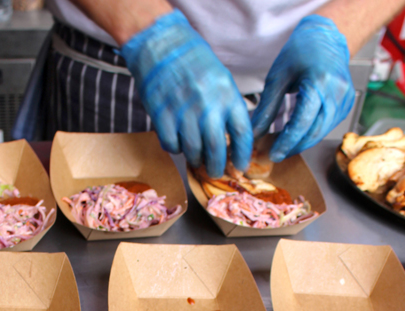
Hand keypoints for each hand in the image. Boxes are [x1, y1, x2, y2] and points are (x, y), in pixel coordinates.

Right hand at [121, 9, 251, 178]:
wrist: (161, 45)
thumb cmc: (194, 61)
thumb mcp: (221, 79)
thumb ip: (228, 107)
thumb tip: (234, 138)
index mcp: (227, 95)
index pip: (242, 134)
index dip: (243, 155)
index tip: (241, 166)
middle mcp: (207, 106)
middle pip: (217, 149)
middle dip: (218, 167)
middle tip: (216, 172)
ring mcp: (184, 112)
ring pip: (193, 151)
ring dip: (196, 160)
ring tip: (197, 159)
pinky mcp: (162, 116)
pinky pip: (172, 145)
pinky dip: (176, 149)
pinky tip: (177, 142)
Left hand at [252, 15, 354, 161]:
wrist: (327, 37)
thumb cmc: (302, 51)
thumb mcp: (278, 76)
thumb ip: (267, 107)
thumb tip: (255, 133)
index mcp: (320, 83)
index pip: (302, 123)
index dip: (287, 142)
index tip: (273, 154)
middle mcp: (337, 93)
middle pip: (314, 132)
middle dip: (293, 147)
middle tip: (275, 154)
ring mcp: (344, 100)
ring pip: (321, 133)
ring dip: (301, 143)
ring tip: (283, 146)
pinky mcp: (345, 106)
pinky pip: (326, 127)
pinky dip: (310, 134)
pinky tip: (296, 135)